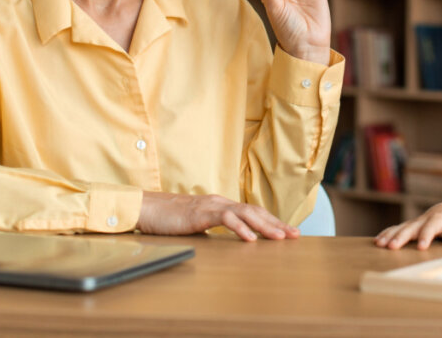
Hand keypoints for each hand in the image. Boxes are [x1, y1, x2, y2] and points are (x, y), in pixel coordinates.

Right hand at [138, 191, 299, 241]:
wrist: (147, 208)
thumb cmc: (169, 218)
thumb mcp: (196, 224)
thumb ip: (212, 227)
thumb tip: (226, 238)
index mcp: (220, 205)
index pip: (252, 212)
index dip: (271, 221)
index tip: (288, 232)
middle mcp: (220, 202)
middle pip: (255, 211)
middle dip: (276, 223)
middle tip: (295, 235)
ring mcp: (212, 206)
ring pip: (245, 213)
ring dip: (265, 226)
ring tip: (280, 237)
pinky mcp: (201, 213)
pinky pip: (226, 219)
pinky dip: (241, 228)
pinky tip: (251, 238)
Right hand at [373, 202, 441, 249]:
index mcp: (437, 219)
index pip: (431, 227)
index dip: (426, 236)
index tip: (421, 247)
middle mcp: (423, 220)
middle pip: (411, 228)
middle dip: (401, 237)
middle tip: (392, 247)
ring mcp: (413, 223)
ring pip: (400, 228)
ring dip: (389, 236)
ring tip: (380, 244)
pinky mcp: (407, 226)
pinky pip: (395, 229)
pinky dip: (386, 234)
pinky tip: (377, 241)